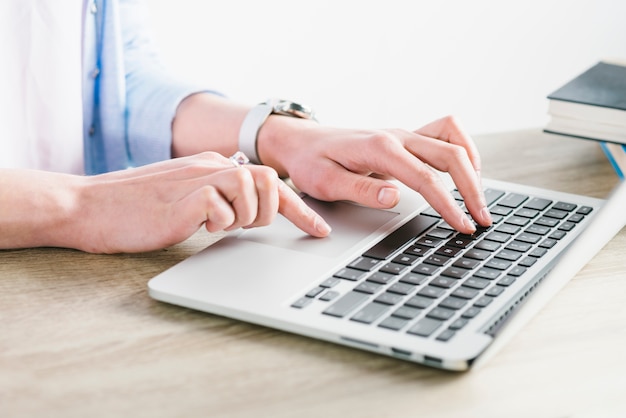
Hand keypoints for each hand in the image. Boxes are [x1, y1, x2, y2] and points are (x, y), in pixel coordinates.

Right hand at [0, 152, 329, 253]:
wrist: (89, 207)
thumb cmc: (134, 208)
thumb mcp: (184, 197)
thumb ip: (215, 196)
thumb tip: (247, 208)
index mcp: (213, 165)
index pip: (270, 181)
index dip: (301, 208)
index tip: (320, 230)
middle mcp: (210, 166)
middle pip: (270, 180)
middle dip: (271, 211)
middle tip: (244, 226)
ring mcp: (197, 179)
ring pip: (251, 189)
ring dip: (243, 217)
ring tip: (215, 225)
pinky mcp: (183, 198)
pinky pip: (220, 207)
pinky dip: (217, 222)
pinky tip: (195, 225)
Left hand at [258, 115, 491, 233]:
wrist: (302, 141)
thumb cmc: (311, 162)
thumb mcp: (326, 182)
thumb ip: (361, 190)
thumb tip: (395, 197)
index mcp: (379, 148)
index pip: (425, 178)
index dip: (449, 204)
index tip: (464, 225)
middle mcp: (397, 136)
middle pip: (450, 155)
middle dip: (472, 189)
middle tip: (482, 220)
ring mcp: (403, 134)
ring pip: (453, 139)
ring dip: (472, 166)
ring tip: (478, 197)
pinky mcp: (405, 137)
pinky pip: (445, 132)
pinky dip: (462, 149)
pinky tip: (465, 171)